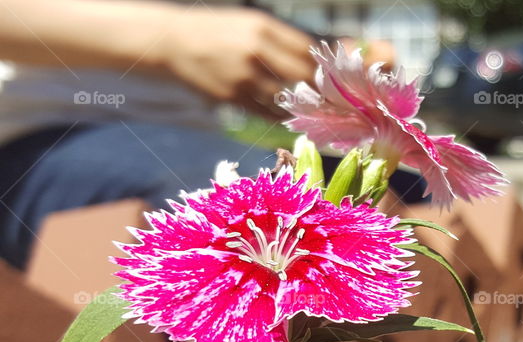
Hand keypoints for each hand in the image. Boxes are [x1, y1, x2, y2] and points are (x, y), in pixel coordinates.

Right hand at [158, 7, 315, 119]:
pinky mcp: (232, 96)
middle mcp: (255, 50)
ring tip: (307, 108)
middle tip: (325, 95)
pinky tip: (284, 114)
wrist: (171, 42)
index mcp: (263, 27)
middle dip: (317, 86)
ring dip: (299, 105)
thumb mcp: (249, 23)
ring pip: (286, 97)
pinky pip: (265, 112)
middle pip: (303, 74)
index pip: (307, 49)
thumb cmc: (216, 32)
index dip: (322, 64)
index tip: (329, 74)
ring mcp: (243, 75)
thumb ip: (280, 39)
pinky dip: (278, 115)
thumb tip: (316, 56)